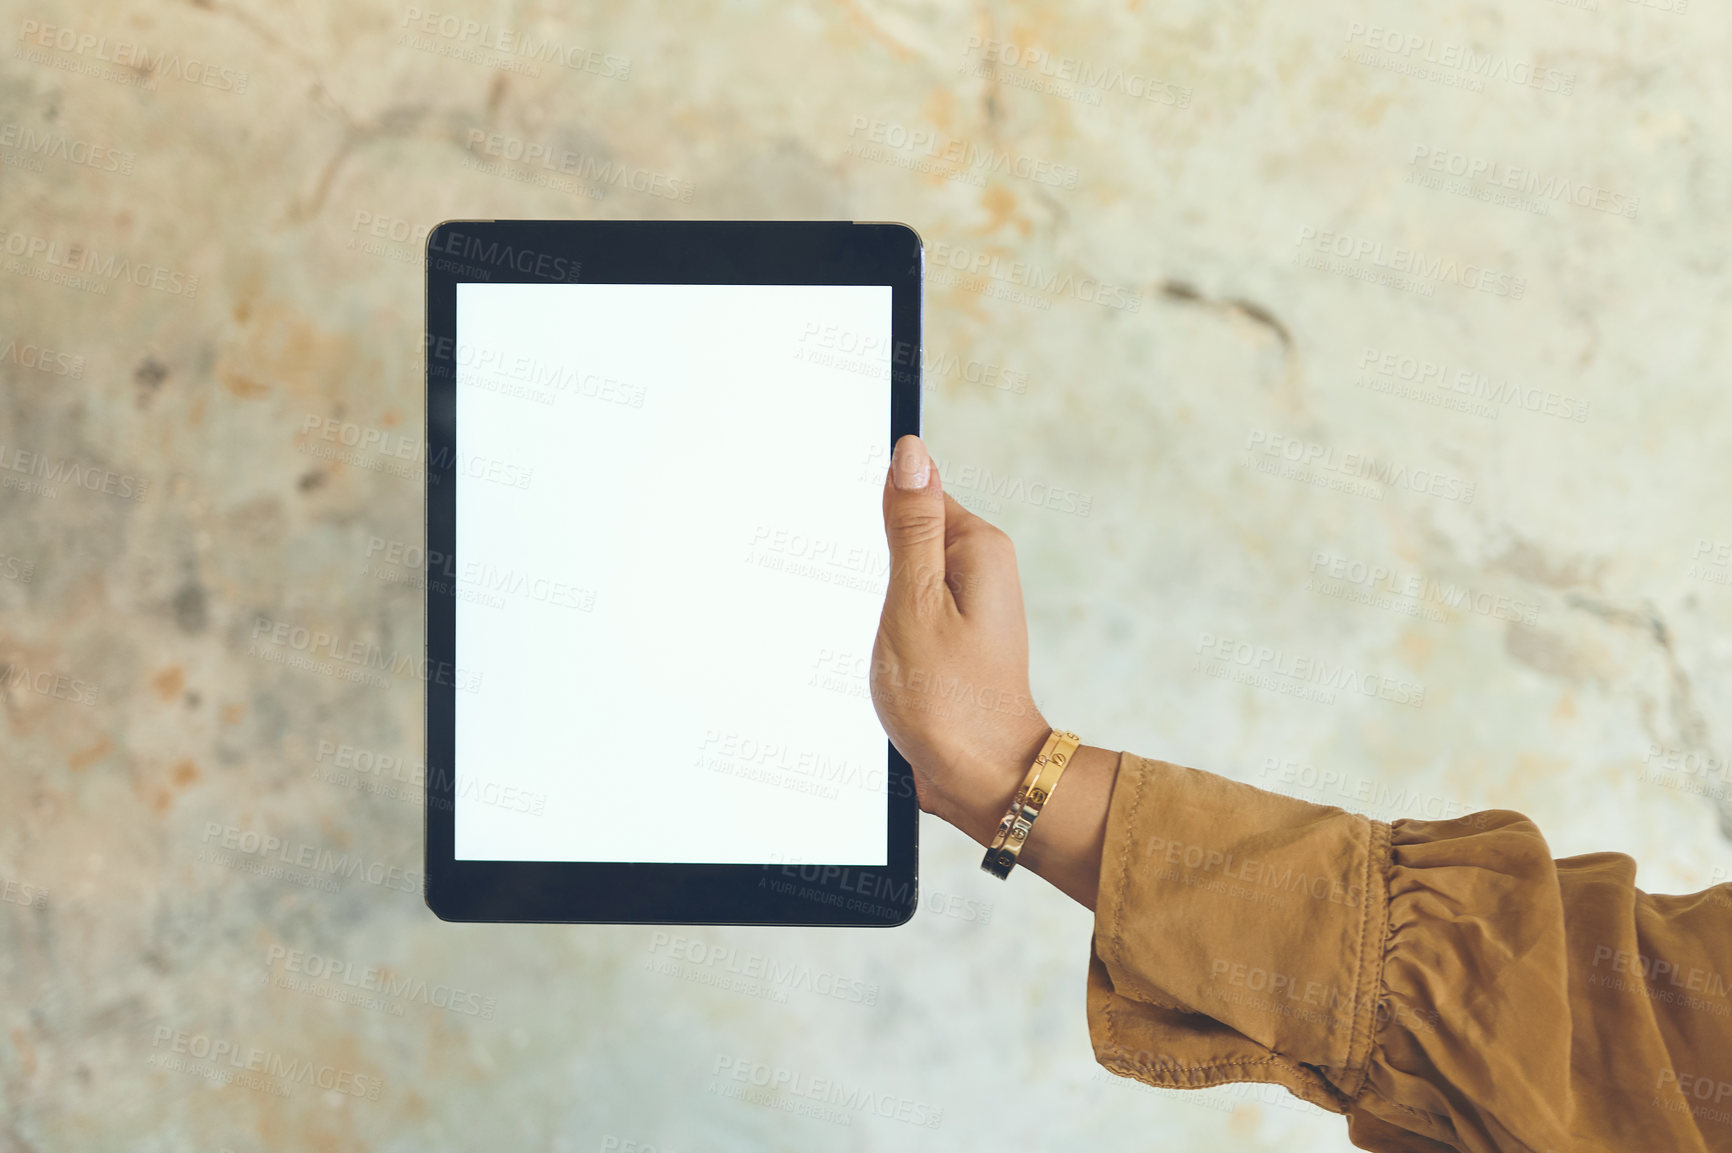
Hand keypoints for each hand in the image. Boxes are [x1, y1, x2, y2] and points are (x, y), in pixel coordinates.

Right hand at [869, 434, 1052, 842]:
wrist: (981, 780)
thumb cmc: (948, 702)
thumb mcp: (913, 604)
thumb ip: (908, 527)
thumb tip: (910, 453)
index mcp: (978, 547)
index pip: (915, 494)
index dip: (875, 519)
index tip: (862, 562)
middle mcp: (982, 569)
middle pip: (905, 535)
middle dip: (872, 565)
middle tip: (874, 614)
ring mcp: (970, 606)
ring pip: (901, 577)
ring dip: (876, 604)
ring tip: (884, 645)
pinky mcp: (955, 637)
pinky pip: (909, 612)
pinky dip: (887, 629)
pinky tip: (885, 661)